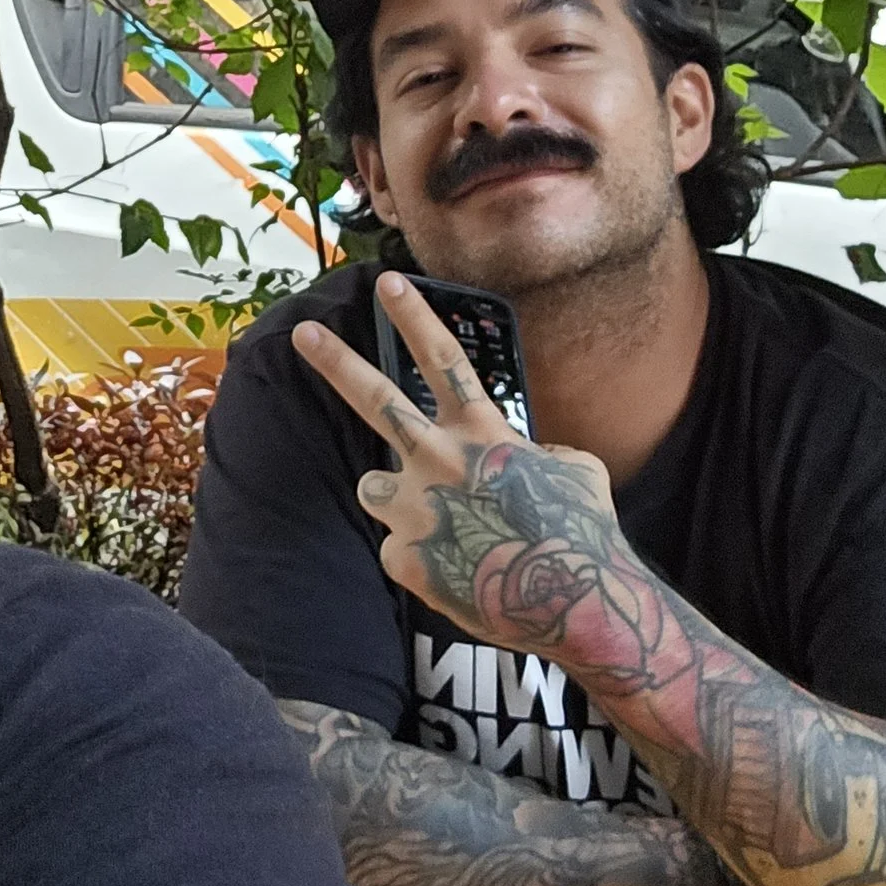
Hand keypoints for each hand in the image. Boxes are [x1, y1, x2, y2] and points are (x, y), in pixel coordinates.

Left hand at [294, 273, 628, 645]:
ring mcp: (415, 508)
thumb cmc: (583, 533)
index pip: (443, 361)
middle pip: (376, 401)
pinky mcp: (403, 557)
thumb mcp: (575, 469)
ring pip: (375, 488)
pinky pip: (398, 550)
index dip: (415, 319)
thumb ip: (536, 452)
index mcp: (483, 433)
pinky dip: (422, 561)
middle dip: (336, 363)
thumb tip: (525, 457)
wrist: (573, 602)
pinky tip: (457, 573)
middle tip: (302, 333)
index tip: (387, 283)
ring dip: (397, 500)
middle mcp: (440, 460)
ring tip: (442, 526)